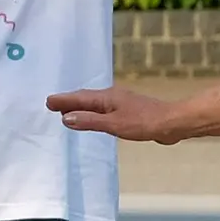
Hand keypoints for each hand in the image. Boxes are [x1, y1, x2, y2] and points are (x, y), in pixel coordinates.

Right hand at [48, 85, 190, 141]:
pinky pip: (103, 110)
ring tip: (67, 112)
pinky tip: (94, 119)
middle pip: (86, 98)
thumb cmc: (143, 123)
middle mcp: (112, 96)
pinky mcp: (128, 111)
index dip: (63, 100)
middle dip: (69, 101)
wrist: (172, 123)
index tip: (48, 101)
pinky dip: (92, 113)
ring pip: (95, 104)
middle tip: (52, 105)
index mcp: (107, 97)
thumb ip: (89, 121)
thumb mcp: (113, 124)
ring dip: (80, 107)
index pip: (79, 98)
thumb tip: (65, 118)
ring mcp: (121, 103)